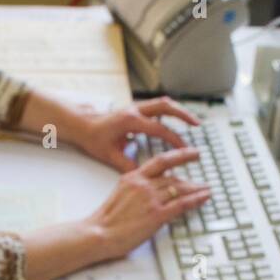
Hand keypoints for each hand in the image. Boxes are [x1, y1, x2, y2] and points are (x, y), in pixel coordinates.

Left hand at [74, 98, 201, 172]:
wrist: (82, 125)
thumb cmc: (94, 139)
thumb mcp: (110, 156)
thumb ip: (128, 166)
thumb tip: (144, 177)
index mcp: (130, 122)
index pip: (159, 129)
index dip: (173, 139)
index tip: (185, 149)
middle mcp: (135, 110)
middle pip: (165, 106)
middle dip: (183, 115)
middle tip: (197, 125)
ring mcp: (135, 107)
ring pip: (162, 103)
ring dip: (178, 110)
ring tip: (192, 121)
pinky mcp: (135, 109)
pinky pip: (157, 106)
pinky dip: (169, 111)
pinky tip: (177, 120)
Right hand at [83, 147, 210, 264]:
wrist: (98, 233)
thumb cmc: (105, 220)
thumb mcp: (119, 195)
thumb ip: (134, 189)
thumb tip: (147, 191)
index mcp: (133, 177)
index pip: (160, 161)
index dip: (178, 155)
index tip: (190, 152)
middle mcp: (143, 185)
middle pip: (173, 178)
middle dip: (190, 178)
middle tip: (203, 178)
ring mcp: (151, 199)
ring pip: (180, 189)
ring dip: (196, 189)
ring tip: (206, 189)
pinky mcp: (156, 215)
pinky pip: (182, 204)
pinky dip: (196, 199)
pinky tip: (204, 197)